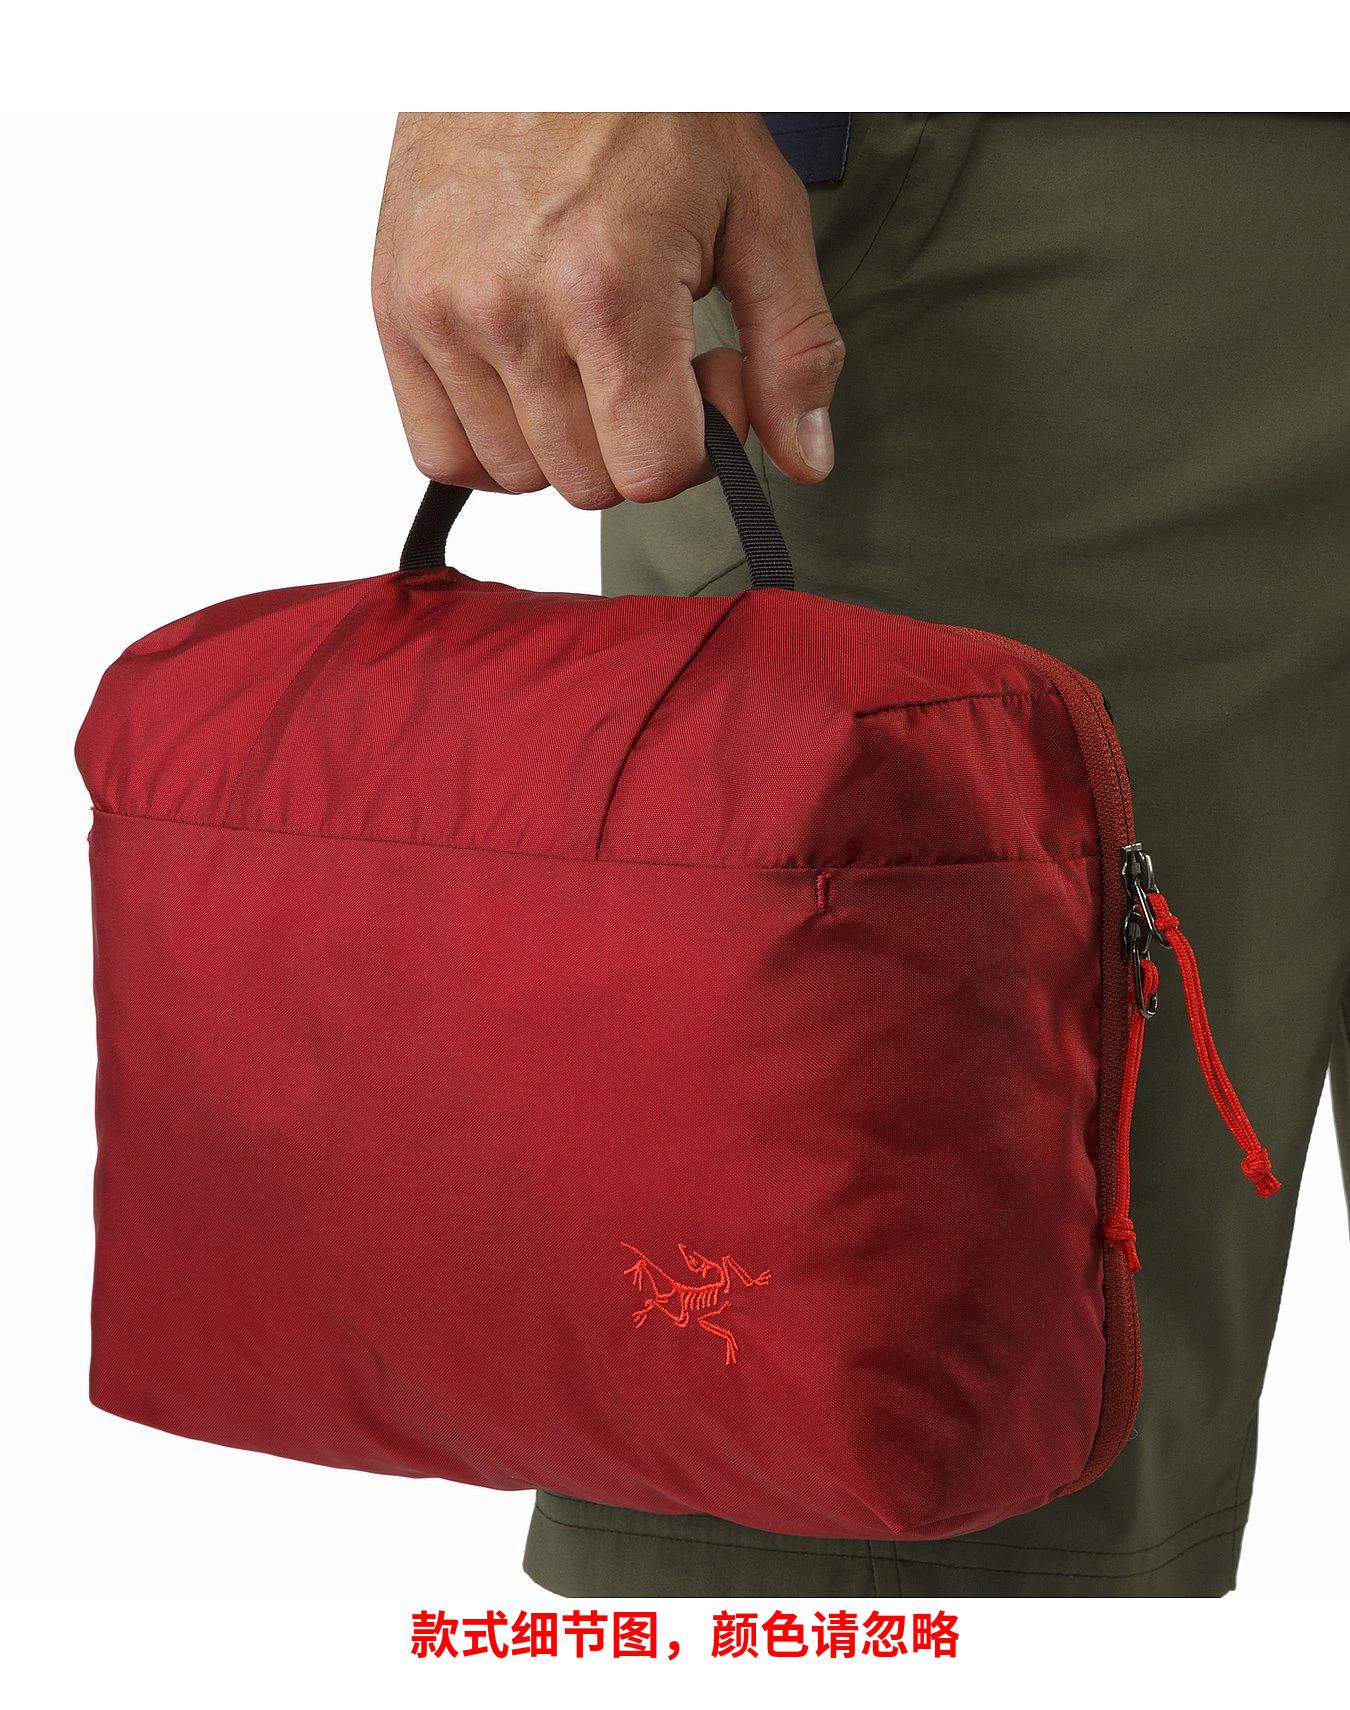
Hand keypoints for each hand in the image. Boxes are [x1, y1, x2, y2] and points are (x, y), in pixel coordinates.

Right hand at [372, 112, 842, 507]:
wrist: (537, 24)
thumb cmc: (646, 101)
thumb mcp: (757, 210)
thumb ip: (792, 345)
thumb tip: (805, 457)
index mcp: (607, 288)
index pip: (653, 471)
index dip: (699, 446)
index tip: (706, 381)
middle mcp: (511, 310)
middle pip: (588, 483)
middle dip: (636, 441)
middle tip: (651, 359)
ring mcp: (442, 316)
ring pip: (519, 476)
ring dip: (566, 442)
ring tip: (586, 355)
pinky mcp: (397, 313)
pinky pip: (442, 454)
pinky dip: (492, 442)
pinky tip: (529, 382)